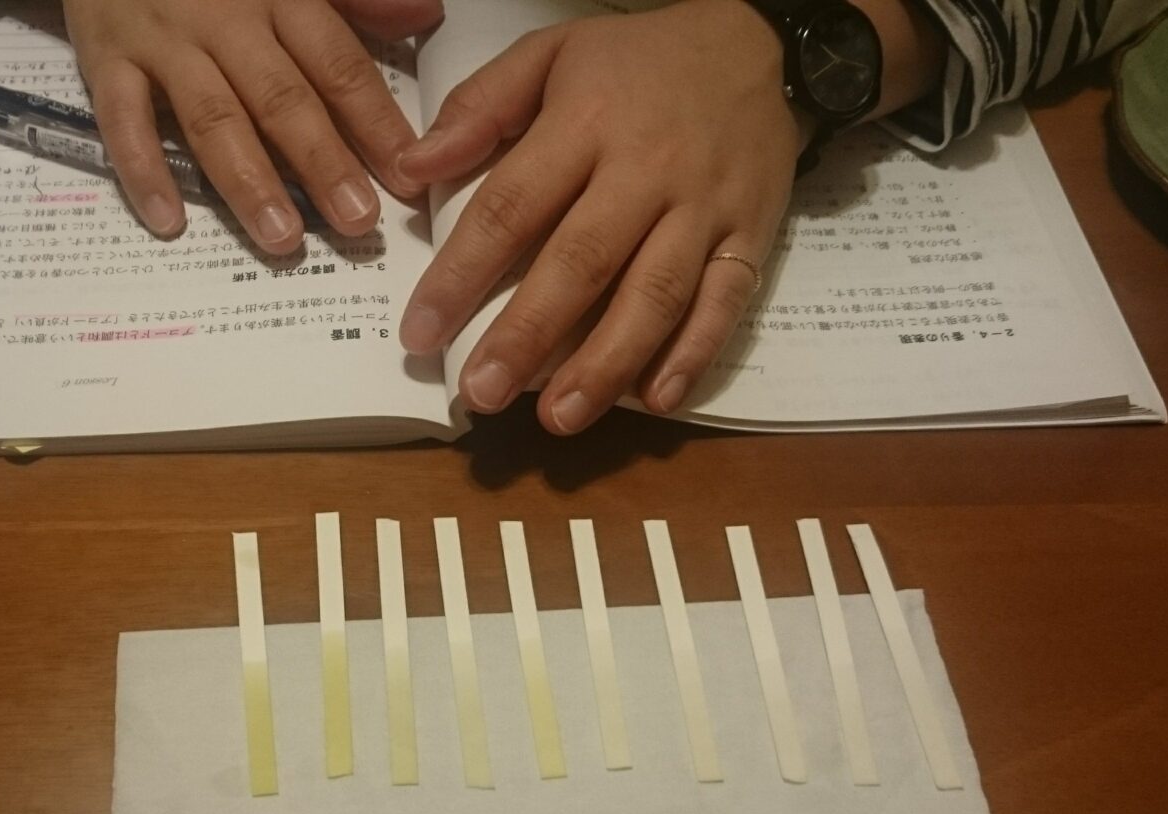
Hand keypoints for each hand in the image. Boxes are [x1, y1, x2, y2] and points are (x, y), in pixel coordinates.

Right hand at [63, 0, 443, 253]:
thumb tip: (422, 13)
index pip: (337, 65)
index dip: (375, 122)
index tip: (407, 177)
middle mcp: (223, 20)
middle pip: (280, 98)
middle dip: (322, 162)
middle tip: (357, 220)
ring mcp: (163, 41)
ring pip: (212, 117)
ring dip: (248, 181)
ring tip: (282, 237)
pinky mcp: (107, 59)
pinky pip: (123, 120)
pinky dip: (143, 171)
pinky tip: (169, 221)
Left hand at [396, 0, 802, 433]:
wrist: (756, 42)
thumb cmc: (637, 60)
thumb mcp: (550, 54)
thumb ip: (479, 108)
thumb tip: (412, 168)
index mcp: (585, 124)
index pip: (511, 207)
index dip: (462, 274)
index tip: (420, 333)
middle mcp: (646, 171)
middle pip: (581, 262)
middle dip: (528, 335)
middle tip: (482, 394)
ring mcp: (704, 208)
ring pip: (654, 294)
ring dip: (605, 363)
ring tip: (558, 417)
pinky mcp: (751, 234)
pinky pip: (725, 302)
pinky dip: (692, 354)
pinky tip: (654, 400)